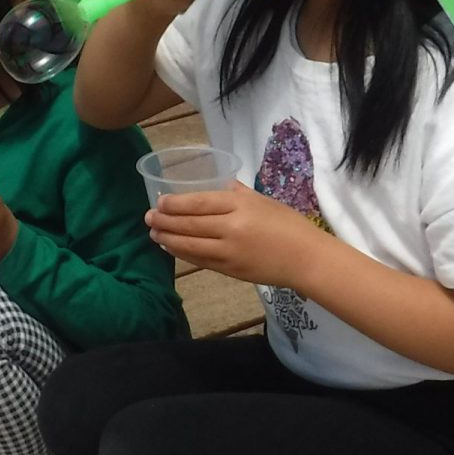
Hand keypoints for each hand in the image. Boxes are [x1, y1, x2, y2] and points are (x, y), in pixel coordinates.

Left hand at [147, 184, 321, 288]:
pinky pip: (200, 260)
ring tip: (153, 232)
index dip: (175, 203)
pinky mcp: (230, 269)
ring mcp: (230, 251)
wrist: (306, 258)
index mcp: (241, 205)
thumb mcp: (263, 201)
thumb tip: (218, 184)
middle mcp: (232, 228)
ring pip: (190, 244)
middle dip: (165, 220)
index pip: (199, 202)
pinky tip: (171, 247)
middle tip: (148, 217)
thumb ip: (238, 193)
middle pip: (190, 223)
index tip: (159, 201)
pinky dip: (182, 253)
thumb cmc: (288, 225)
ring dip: (168, 238)